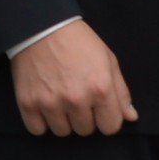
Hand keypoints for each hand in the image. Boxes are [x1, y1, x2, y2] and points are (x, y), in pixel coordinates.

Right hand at [11, 20, 136, 135]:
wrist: (42, 27)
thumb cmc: (78, 42)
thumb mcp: (108, 60)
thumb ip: (120, 92)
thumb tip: (130, 117)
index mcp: (100, 88)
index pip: (110, 127)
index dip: (106, 117)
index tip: (98, 107)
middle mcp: (76, 99)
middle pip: (85, 130)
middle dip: (84, 117)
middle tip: (76, 98)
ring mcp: (50, 103)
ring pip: (62, 132)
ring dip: (62, 120)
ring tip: (59, 100)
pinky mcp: (28, 103)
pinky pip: (37, 130)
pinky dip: (41, 122)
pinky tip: (44, 106)